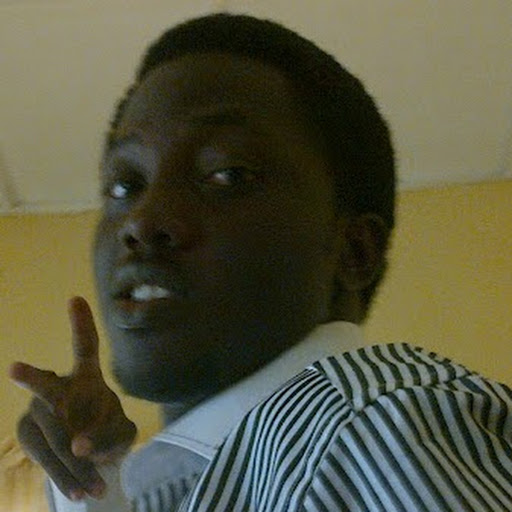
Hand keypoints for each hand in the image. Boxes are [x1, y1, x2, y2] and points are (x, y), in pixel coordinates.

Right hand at [9, 296, 136, 500]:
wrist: (87, 453)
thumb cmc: (107, 431)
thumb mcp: (121, 432)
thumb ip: (111, 437)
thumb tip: (79, 449)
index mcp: (87, 376)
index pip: (85, 347)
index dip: (81, 323)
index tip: (75, 299)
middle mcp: (60, 387)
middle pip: (48, 386)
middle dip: (33, 379)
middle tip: (14, 370)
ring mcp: (40, 410)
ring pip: (53, 434)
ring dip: (74, 461)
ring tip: (94, 487)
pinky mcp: (27, 434)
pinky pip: (47, 456)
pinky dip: (65, 477)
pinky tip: (79, 494)